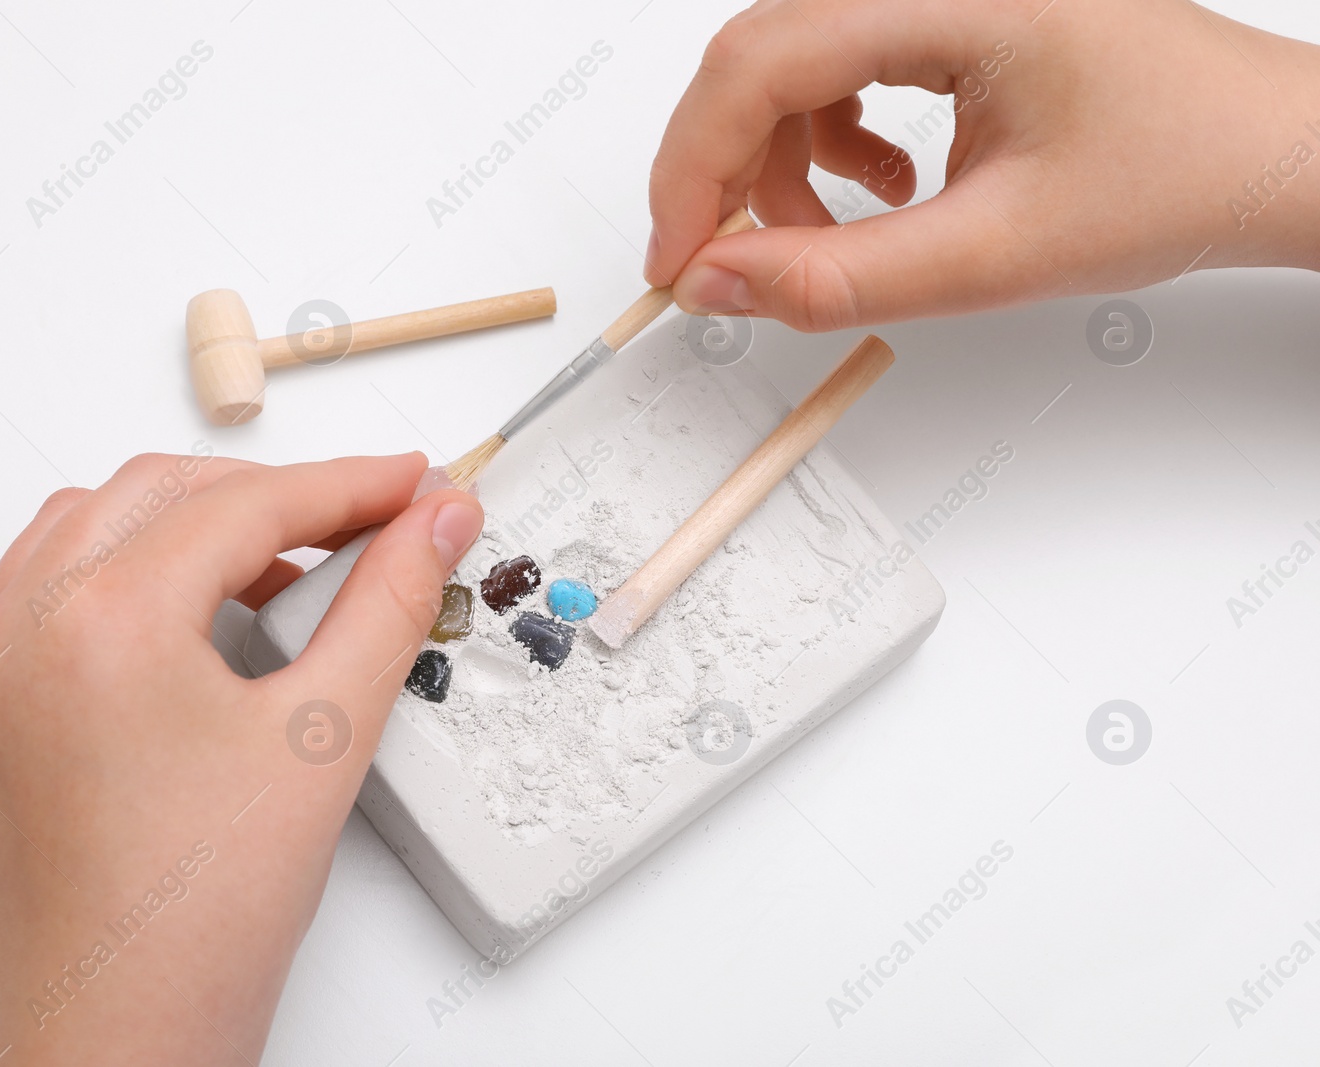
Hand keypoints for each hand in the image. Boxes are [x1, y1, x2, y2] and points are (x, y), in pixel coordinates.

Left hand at [0, 451, 482, 1065]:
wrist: (115, 1032)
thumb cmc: (201, 917)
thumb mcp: (324, 738)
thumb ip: (388, 604)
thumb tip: (435, 520)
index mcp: (103, 620)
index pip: (248, 507)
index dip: (349, 487)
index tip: (413, 486)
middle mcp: (21, 625)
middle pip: (165, 493)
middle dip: (273, 497)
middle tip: (364, 525)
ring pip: (93, 524)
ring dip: (191, 524)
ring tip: (281, 573)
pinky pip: (42, 584)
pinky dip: (121, 570)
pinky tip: (188, 618)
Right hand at [645, 0, 1319, 329]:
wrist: (1268, 153)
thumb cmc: (1181, 171)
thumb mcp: (995, 254)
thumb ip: (840, 278)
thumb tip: (719, 284)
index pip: (760, 60)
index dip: (694, 167)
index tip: (678, 259)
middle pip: (759, 52)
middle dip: (725, 169)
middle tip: (720, 262)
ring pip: (789, 61)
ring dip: (778, 162)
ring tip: (838, 232)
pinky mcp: (947, 10)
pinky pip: (837, 64)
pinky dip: (825, 141)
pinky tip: (883, 187)